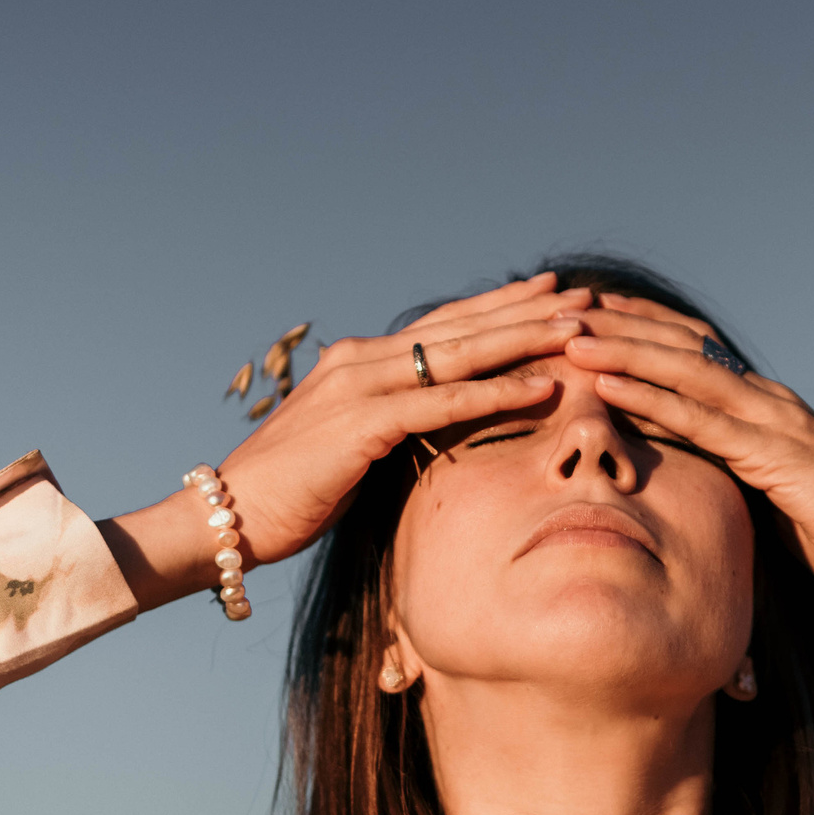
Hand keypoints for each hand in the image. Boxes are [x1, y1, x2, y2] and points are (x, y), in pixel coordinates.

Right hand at [102, 274, 594, 609]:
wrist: (227, 519)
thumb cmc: (287, 496)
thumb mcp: (348, 451)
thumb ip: (387, 430)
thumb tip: (432, 435)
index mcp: (358, 364)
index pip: (442, 327)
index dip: (498, 308)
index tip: (549, 295)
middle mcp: (360, 361)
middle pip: (460, 327)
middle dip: (525, 310)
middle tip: (586, 295)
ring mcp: (359, 386)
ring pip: (459, 354)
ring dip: (523, 339)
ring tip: (578, 329)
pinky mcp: (362, 423)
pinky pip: (443, 403)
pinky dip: (496, 392)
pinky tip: (541, 387)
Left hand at [560, 299, 813, 605]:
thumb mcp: (774, 498)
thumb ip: (737, 477)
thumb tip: (695, 483)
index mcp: (766, 406)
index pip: (695, 353)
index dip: (643, 331)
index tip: (594, 318)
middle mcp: (765, 398)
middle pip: (681, 347)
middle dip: (621, 326)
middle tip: (565, 307)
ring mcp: (770, 419)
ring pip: (682, 370)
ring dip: (622, 351)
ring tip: (570, 336)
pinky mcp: (771, 453)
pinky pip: (700, 419)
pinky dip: (650, 398)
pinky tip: (609, 385)